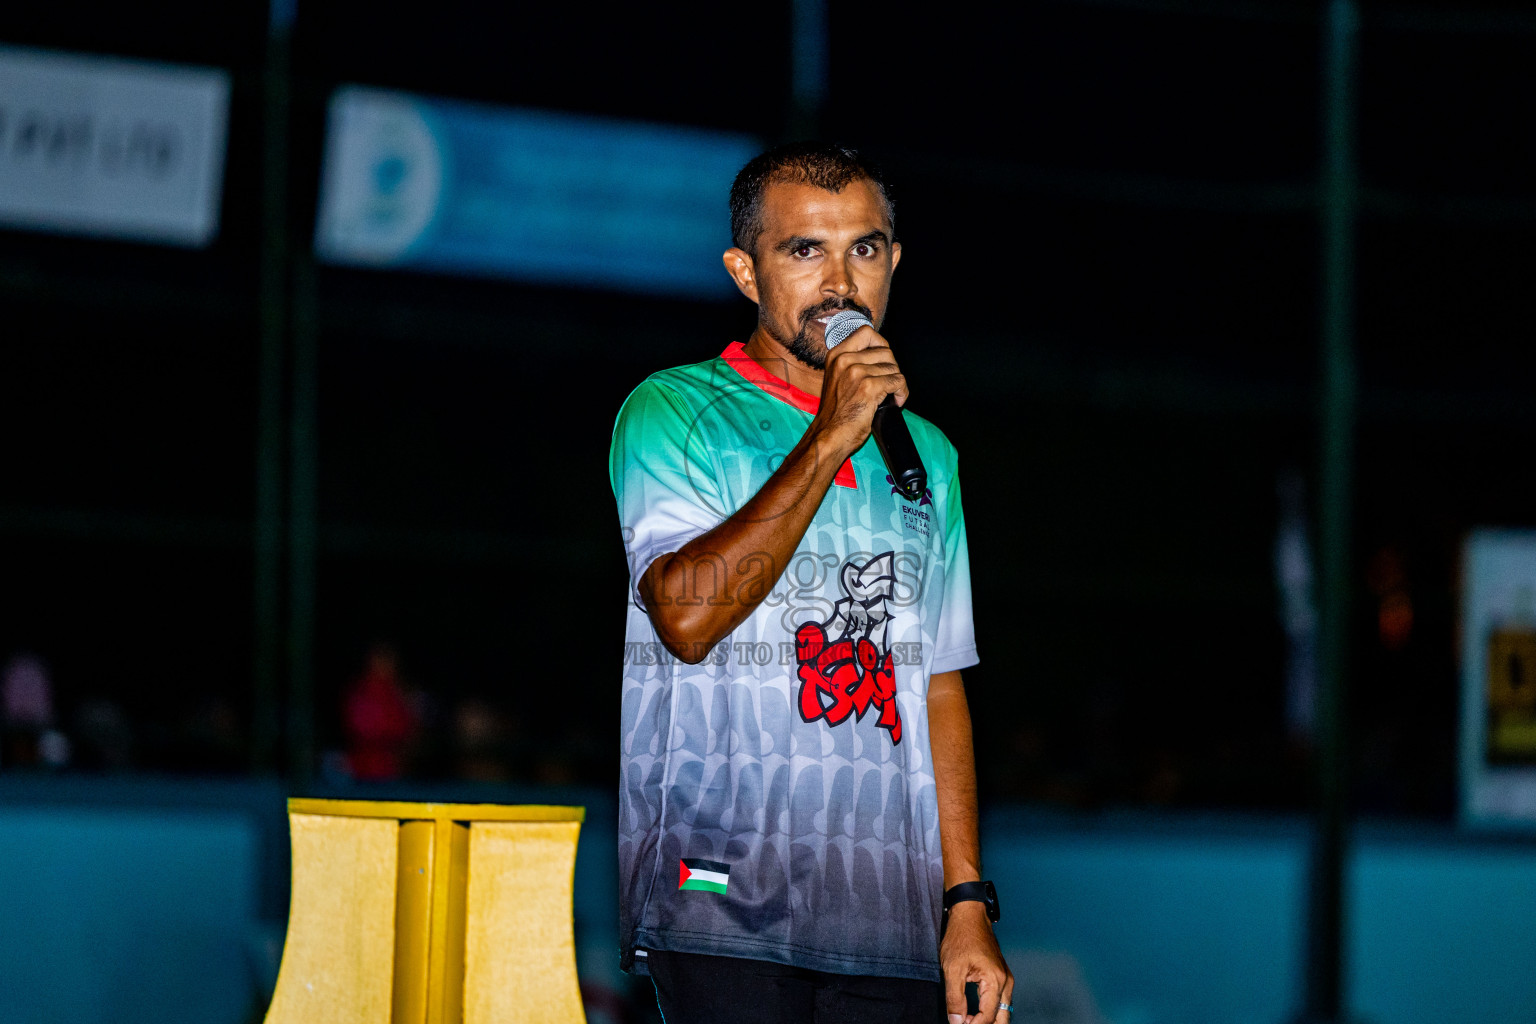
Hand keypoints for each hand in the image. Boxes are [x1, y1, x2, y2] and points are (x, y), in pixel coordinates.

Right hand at [809, 322, 907, 459]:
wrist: (828, 435)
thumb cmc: (835, 413)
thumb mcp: (837, 378)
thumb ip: (852, 363)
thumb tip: (880, 356)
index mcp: (836, 355)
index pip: (866, 332)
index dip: (881, 344)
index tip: (885, 359)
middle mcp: (844, 360)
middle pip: (885, 351)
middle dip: (893, 367)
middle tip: (890, 383)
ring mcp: (856, 372)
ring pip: (893, 367)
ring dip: (897, 383)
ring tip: (892, 396)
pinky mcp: (868, 387)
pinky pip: (898, 381)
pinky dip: (902, 392)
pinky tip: (896, 401)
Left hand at [940, 901, 1012, 1023]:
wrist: (969, 915)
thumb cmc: (961, 936)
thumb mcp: (952, 969)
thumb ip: (955, 999)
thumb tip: (957, 1021)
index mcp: (995, 980)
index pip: (988, 1016)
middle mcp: (1005, 981)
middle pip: (1002, 1018)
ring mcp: (1005, 978)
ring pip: (1003, 1011)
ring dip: (988, 1020)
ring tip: (969, 1022)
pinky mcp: (1001, 975)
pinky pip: (1000, 1001)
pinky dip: (990, 1011)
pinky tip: (976, 1015)